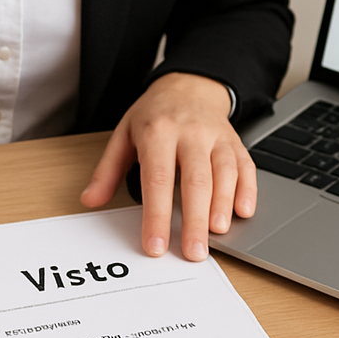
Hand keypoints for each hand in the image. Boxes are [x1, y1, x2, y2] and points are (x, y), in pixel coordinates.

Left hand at [80, 73, 256, 260]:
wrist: (188, 84)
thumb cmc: (155, 114)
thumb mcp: (124, 134)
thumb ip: (108, 170)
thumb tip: (91, 200)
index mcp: (157, 132)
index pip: (157, 179)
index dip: (157, 215)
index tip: (156, 245)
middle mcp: (190, 133)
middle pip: (195, 180)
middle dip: (194, 220)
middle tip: (193, 252)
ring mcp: (216, 136)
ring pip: (224, 173)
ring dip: (222, 205)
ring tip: (217, 234)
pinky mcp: (235, 141)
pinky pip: (246, 166)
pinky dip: (248, 190)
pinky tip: (243, 211)